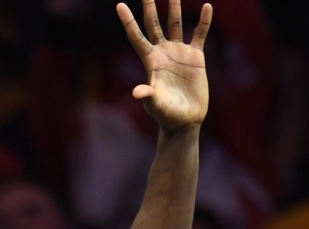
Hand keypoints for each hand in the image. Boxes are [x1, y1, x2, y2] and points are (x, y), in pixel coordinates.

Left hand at [116, 0, 212, 132]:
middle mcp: (163, 53)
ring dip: (175, 8)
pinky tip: (207, 6)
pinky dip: (204, 22)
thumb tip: (137, 92)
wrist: (185, 119)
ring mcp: (179, 53)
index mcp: (150, 61)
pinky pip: (200, 35)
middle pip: (154, 25)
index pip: (136, 36)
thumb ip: (148, 96)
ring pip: (176, 24)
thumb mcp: (155, 104)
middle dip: (150, 7)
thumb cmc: (166, 114)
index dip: (128, 21)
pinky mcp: (196, 57)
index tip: (119, 5)